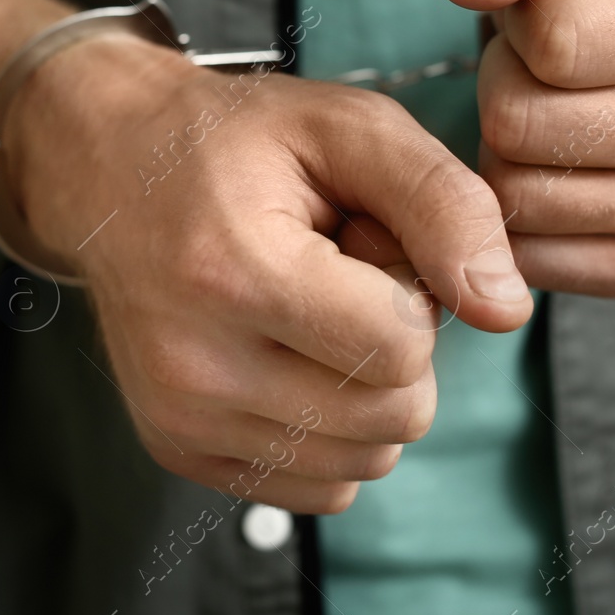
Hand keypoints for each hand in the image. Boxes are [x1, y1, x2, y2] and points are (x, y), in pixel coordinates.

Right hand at [3, 33, 531, 511]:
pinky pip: (322, 485)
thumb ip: (446, 205)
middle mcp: (196, 365)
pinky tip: (288, 353)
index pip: (402, 349)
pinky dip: (331, 427)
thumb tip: (508, 311)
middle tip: (336, 273)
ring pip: (366, 459)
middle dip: (396, 343)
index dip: (412, 290)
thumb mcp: (350, 130)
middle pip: (393, 415)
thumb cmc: (233, 142)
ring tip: (308, 308)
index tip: (362, 242)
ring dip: (366, 387)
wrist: (106, 168)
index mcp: (235, 273)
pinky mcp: (178, 450)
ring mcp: (181, 419)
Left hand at [439, 0, 614, 295]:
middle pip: (518, 126)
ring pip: (516, 198)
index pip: (555, 40)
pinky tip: (550, 168)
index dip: (521, 18)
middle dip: (501, 86)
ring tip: (547, 110)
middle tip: (537, 67)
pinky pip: (532, 258)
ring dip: (504, 151)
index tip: (546, 7)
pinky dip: (518, 217)